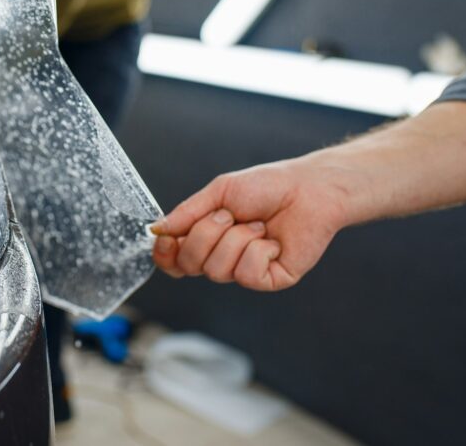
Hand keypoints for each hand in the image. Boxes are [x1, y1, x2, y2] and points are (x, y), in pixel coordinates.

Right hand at [150, 158, 357, 290]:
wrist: (308, 189)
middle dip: (205, 234)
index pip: (174, 260)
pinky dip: (258, 250)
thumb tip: (157, 229)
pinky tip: (272, 240)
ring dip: (237, 238)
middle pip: (189, 264)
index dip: (165, 254)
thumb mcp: (219, 192)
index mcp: (206, 238)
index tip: (167, 238)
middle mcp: (222, 258)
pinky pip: (246, 274)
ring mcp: (244, 271)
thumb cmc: (266, 186)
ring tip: (258, 225)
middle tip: (230, 215)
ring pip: (217, 270)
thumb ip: (187, 212)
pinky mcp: (269, 279)